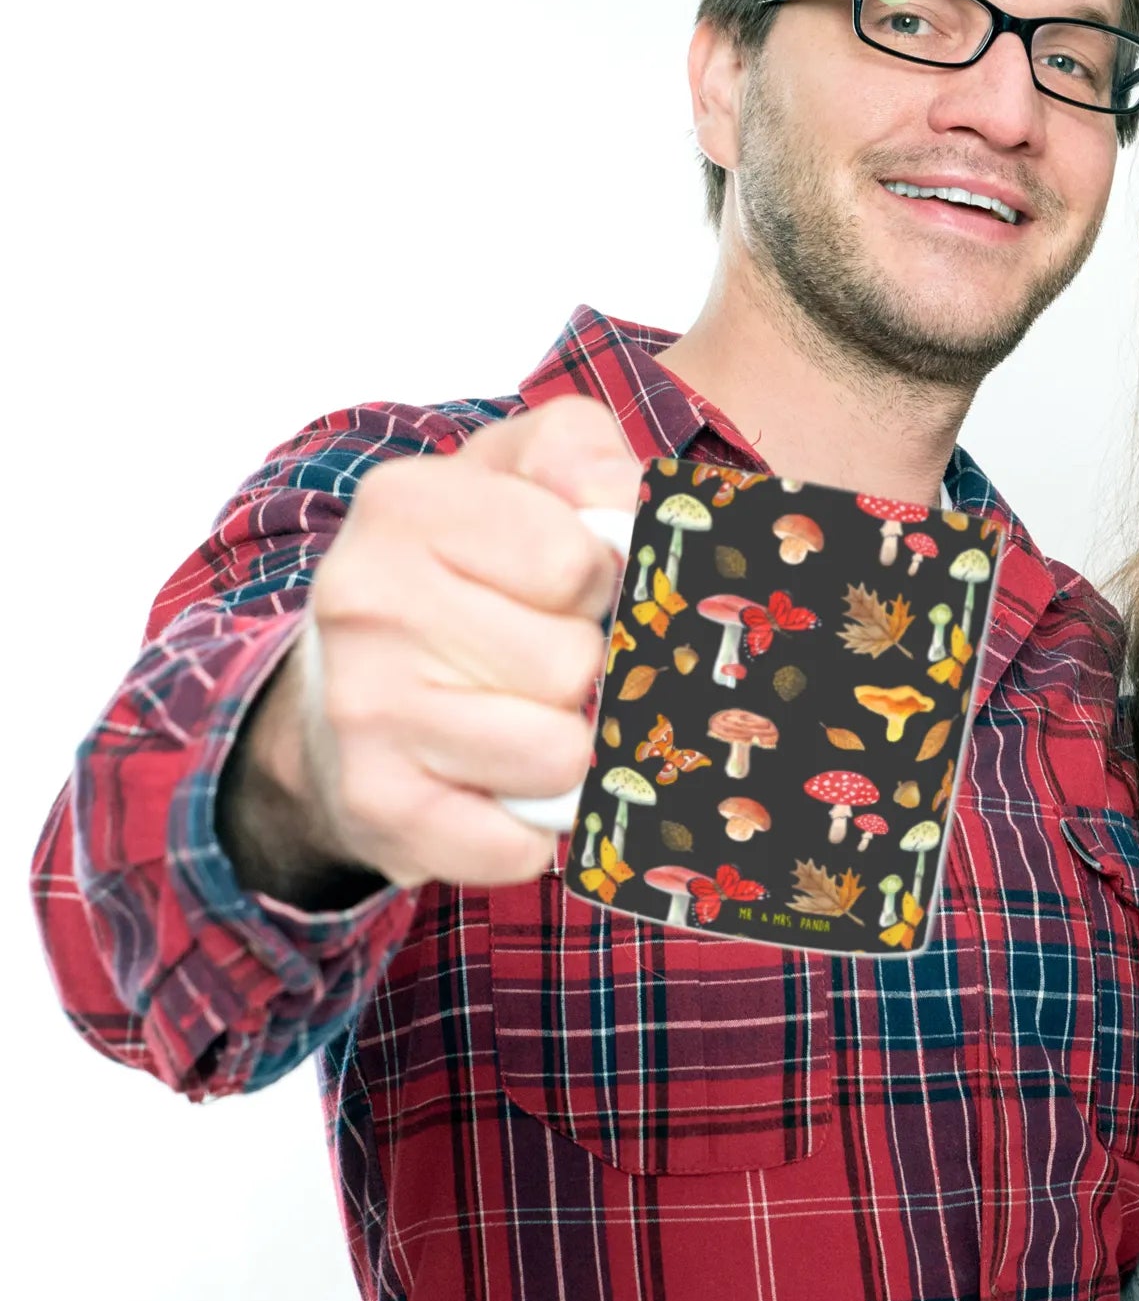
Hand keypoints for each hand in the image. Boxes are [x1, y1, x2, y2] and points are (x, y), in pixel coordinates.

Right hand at [228, 395, 640, 894]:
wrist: (345, 689)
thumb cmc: (466, 571)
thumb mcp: (521, 476)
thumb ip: (583, 456)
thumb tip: (631, 507)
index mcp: (406, 505)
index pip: (579, 563)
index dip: (595, 582)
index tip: (560, 586)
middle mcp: (365, 602)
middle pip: (573, 665)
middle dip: (581, 667)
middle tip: (533, 657)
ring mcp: (363, 710)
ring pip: (560, 756)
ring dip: (564, 747)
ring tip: (518, 716)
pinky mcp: (376, 807)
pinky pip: (520, 844)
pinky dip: (531, 826)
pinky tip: (495, 784)